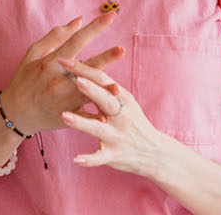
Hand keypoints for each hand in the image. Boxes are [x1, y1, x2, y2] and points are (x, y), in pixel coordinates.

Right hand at [0, 11, 126, 133]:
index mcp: (51, 62)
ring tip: (119, 88)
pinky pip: (85, 116)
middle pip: (86, 67)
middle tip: (122, 50)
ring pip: (88, 93)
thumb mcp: (33, 54)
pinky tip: (108, 114)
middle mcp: (58, 80)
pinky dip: (96, 116)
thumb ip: (56, 36)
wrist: (14, 113)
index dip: (95, 28)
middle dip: (105, 58)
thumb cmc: (25, 80)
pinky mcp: (67, 115)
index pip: (76, 41)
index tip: (111, 16)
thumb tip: (80, 20)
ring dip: (104, 90)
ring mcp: (63, 99)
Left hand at [59, 59, 167, 175]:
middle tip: (75, 79)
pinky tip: (76, 159)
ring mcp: (118, 136)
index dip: (85, 69)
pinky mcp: (114, 155)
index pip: (103, 80)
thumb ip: (108, 91)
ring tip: (64, 116)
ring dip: (81, 122)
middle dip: (90, 89)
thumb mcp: (126, 104)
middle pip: (105, 100)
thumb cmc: (135, 124)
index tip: (65, 60)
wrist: (155, 152)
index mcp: (123, 100)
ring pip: (98, 128)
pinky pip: (100, 157)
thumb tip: (85, 71)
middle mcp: (122, 116)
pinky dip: (89, 159)